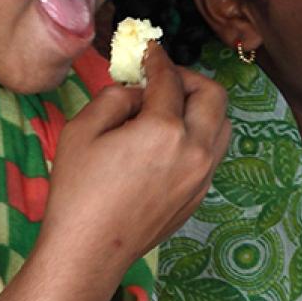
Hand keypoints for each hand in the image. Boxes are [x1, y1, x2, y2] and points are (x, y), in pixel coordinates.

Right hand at [41, 43, 229, 270]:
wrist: (89, 250)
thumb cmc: (78, 190)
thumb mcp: (82, 130)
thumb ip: (114, 98)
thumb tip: (136, 91)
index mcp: (164, 130)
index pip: (168, 79)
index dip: (156, 58)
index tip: (148, 50)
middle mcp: (194, 150)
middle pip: (213, 95)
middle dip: (188, 79)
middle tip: (162, 79)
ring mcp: (201, 176)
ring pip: (222, 125)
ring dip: (200, 108)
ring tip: (168, 110)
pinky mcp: (199, 195)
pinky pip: (212, 153)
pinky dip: (198, 135)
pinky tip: (166, 142)